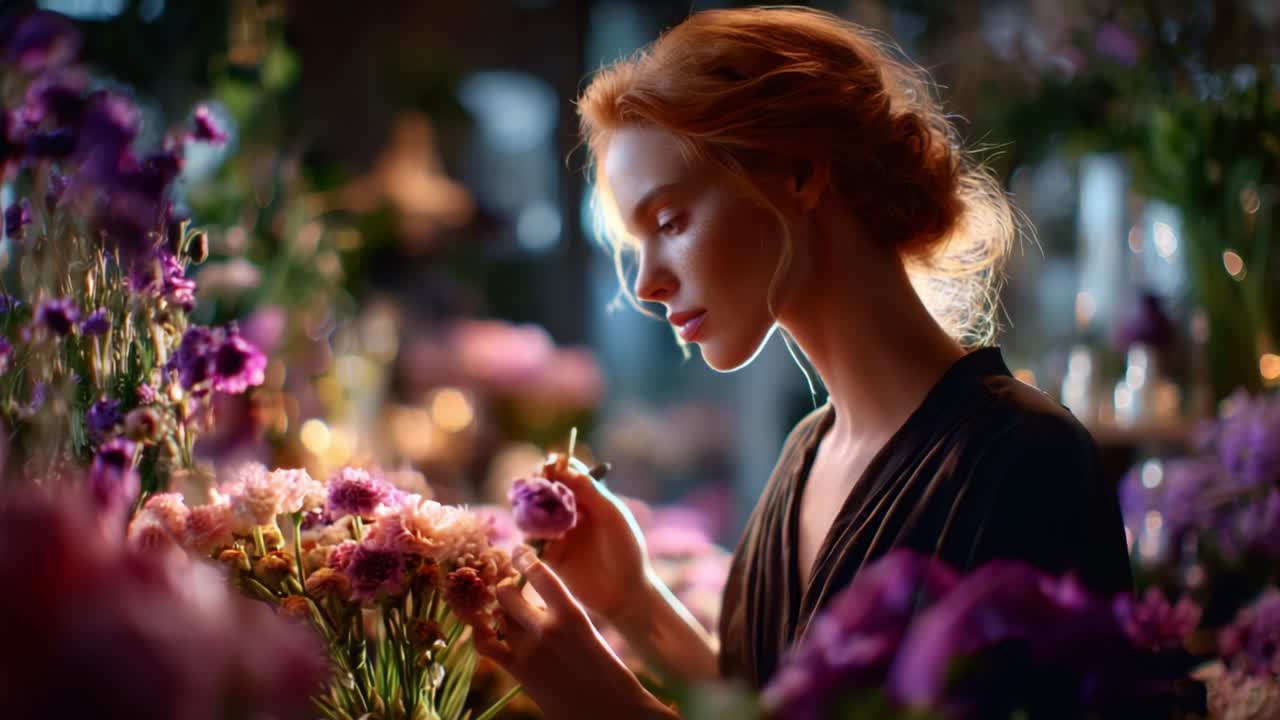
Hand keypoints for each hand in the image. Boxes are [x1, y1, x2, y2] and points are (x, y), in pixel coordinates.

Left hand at [473, 546, 675, 719]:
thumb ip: (563, 615)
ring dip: (497, 611)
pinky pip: (486, 645)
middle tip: (509, 589)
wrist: (611, 710)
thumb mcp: (588, 632)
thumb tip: (538, 604)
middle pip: (507, 593)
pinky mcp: (519, 672)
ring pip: (497, 616)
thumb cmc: (607, 671)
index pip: (538, 572)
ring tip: (501, 609)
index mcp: (571, 613)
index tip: (519, 553)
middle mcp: (546, 628)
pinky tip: (484, 630)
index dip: (523, 558)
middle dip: (505, 588)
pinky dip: (480, 634)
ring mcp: (529, 651)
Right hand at [537, 454, 653, 621]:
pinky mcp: (549, 557)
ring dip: (530, 509)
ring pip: (534, 514)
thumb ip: (589, 490)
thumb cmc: (626, 551)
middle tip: (534, 486)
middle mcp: (572, 514)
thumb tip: (562, 464)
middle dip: (537, 485)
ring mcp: (559, 535)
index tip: (547, 466)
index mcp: (590, 499)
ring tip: (534, 510)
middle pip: (545, 490)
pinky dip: (529, 534)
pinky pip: (531, 542)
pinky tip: (538, 535)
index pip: (566, 473)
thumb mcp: (612, 515)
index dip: (554, 467)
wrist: (626, 594)